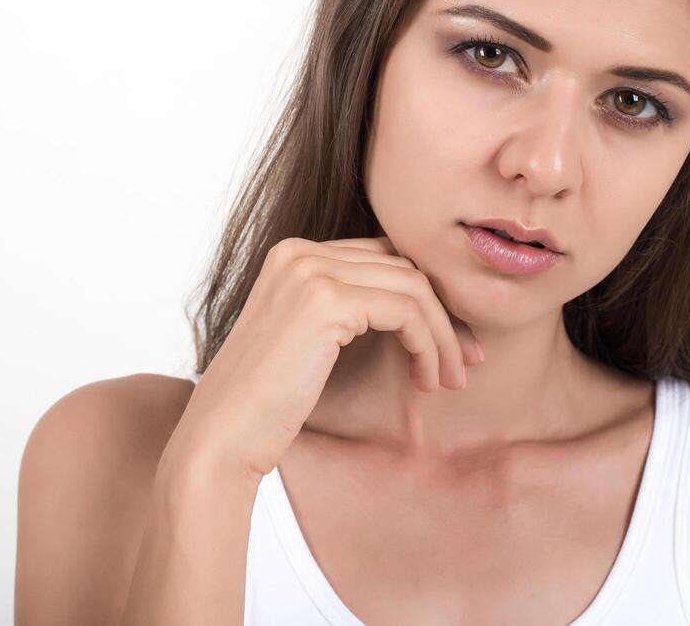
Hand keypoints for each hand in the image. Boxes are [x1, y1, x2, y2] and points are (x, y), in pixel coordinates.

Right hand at [166, 236, 483, 482]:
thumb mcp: (311, 340)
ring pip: (414, 286)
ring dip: (444, 335)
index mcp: (293, 254)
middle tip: (467, 361)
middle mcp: (299, 252)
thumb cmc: (267, 403)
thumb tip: (420, 303)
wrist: (223, 438)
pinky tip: (426, 380)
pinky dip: (429, 345)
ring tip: (450, 379)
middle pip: (404, 266)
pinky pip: (407, 311)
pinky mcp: (325, 301)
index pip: (384, 257)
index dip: (427, 297)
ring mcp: (310, 271)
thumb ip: (350, 308)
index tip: (454, 342)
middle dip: (446, 313)